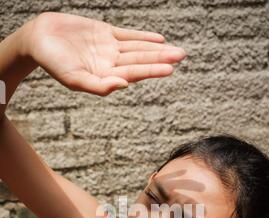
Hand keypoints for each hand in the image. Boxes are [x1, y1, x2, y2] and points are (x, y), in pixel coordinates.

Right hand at [22, 12, 186, 95]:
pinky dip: (143, 37)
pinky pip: (128, 35)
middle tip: (183, 55)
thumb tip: (124, 85)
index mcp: (106, 76)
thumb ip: (99, 86)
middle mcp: (111, 64)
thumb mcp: (75, 79)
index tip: (170, 69)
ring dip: (157, 49)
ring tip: (177, 51)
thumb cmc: (53, 63)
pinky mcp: (104, 33)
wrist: (39, 39)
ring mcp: (109, 48)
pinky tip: (158, 39)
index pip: (134, 73)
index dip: (152, 70)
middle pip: (141, 60)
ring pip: (138, 48)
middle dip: (162, 59)